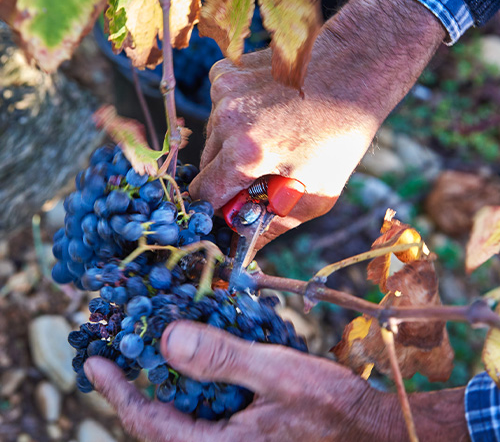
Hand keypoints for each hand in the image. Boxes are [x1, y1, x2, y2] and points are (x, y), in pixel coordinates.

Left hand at [84, 321, 391, 441]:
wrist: (369, 433)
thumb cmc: (329, 408)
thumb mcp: (275, 375)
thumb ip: (221, 358)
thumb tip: (166, 340)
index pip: (149, 423)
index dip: (117, 391)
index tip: (93, 363)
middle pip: (159, 422)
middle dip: (134, 387)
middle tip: (115, 352)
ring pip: (181, 416)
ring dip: (163, 384)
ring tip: (149, 350)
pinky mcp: (245, 432)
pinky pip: (205, 412)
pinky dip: (193, 385)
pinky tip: (198, 361)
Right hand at [189, 0, 444, 248]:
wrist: (353, 71)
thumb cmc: (340, 137)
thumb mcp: (316, 194)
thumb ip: (273, 225)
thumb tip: (244, 252)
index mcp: (246, 154)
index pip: (202, 194)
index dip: (214, 206)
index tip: (229, 207)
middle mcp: (227, 120)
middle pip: (205, 166)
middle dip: (227, 176)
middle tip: (259, 173)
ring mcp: (224, 91)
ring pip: (211, 136)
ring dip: (231, 146)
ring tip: (269, 137)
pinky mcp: (226, 72)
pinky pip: (217, 108)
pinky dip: (233, 117)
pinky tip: (263, 113)